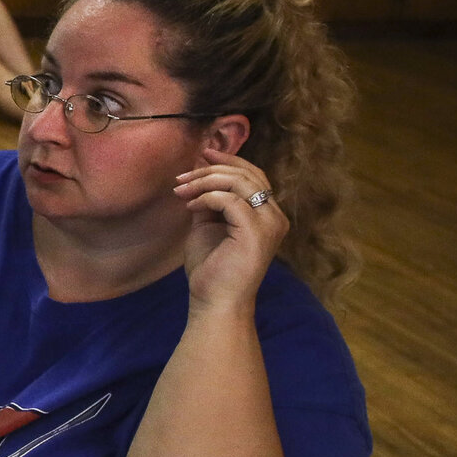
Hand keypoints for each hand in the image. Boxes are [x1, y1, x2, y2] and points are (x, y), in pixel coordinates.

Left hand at [175, 147, 285, 313]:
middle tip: (183, 175)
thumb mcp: (208, 226)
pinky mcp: (256, 232)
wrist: (214, 301)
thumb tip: (198, 173)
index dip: (229, 161)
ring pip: (240, 183)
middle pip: (249, 175)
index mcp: (267, 215)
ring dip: (205, 181)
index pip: (254, 176)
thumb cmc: (211, 268)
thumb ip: (209, 201)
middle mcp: (274, 217)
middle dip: (213, 168)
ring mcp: (269, 224)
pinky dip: (208, 197)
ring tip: (181, 189)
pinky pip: (231, 200)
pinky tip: (190, 206)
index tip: (202, 154)